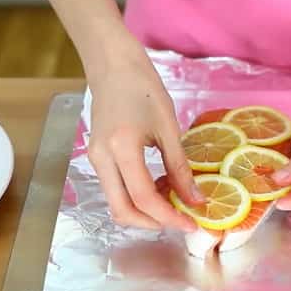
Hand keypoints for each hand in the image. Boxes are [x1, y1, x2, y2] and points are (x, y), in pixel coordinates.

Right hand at [86, 39, 202, 230]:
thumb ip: (180, 167)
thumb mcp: (168, 127)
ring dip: (144, 212)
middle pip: (122, 211)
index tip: (192, 223)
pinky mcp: (96, 157)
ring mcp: (94, 159)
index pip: (143, 198)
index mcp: (121, 148)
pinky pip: (115, 189)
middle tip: (181, 220)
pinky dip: (136, 197)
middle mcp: (101, 159)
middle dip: (153, 223)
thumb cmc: (143, 88)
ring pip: (116, 203)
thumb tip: (195, 200)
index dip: (168, 216)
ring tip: (173, 203)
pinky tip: (159, 187)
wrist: (113, 66)